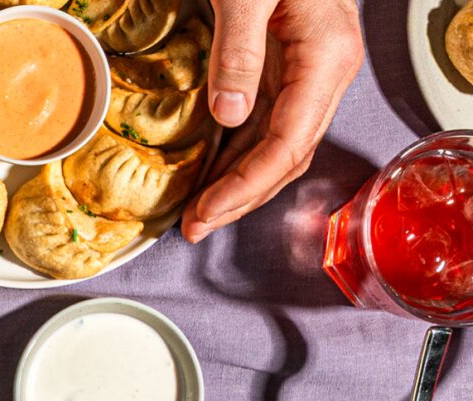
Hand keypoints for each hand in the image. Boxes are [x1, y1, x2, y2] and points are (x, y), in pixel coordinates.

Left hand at [181, 0, 362, 241]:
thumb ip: (239, 53)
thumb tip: (231, 116)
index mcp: (326, 58)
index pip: (288, 144)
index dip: (245, 187)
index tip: (205, 213)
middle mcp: (326, 70)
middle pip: (287, 155)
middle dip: (240, 197)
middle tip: (193, 227)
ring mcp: (310, 69)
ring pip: (279, 144)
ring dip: (239, 183)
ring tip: (199, 213)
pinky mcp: (289, 64)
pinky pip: (268, 122)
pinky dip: (240, 154)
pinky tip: (213, 174)